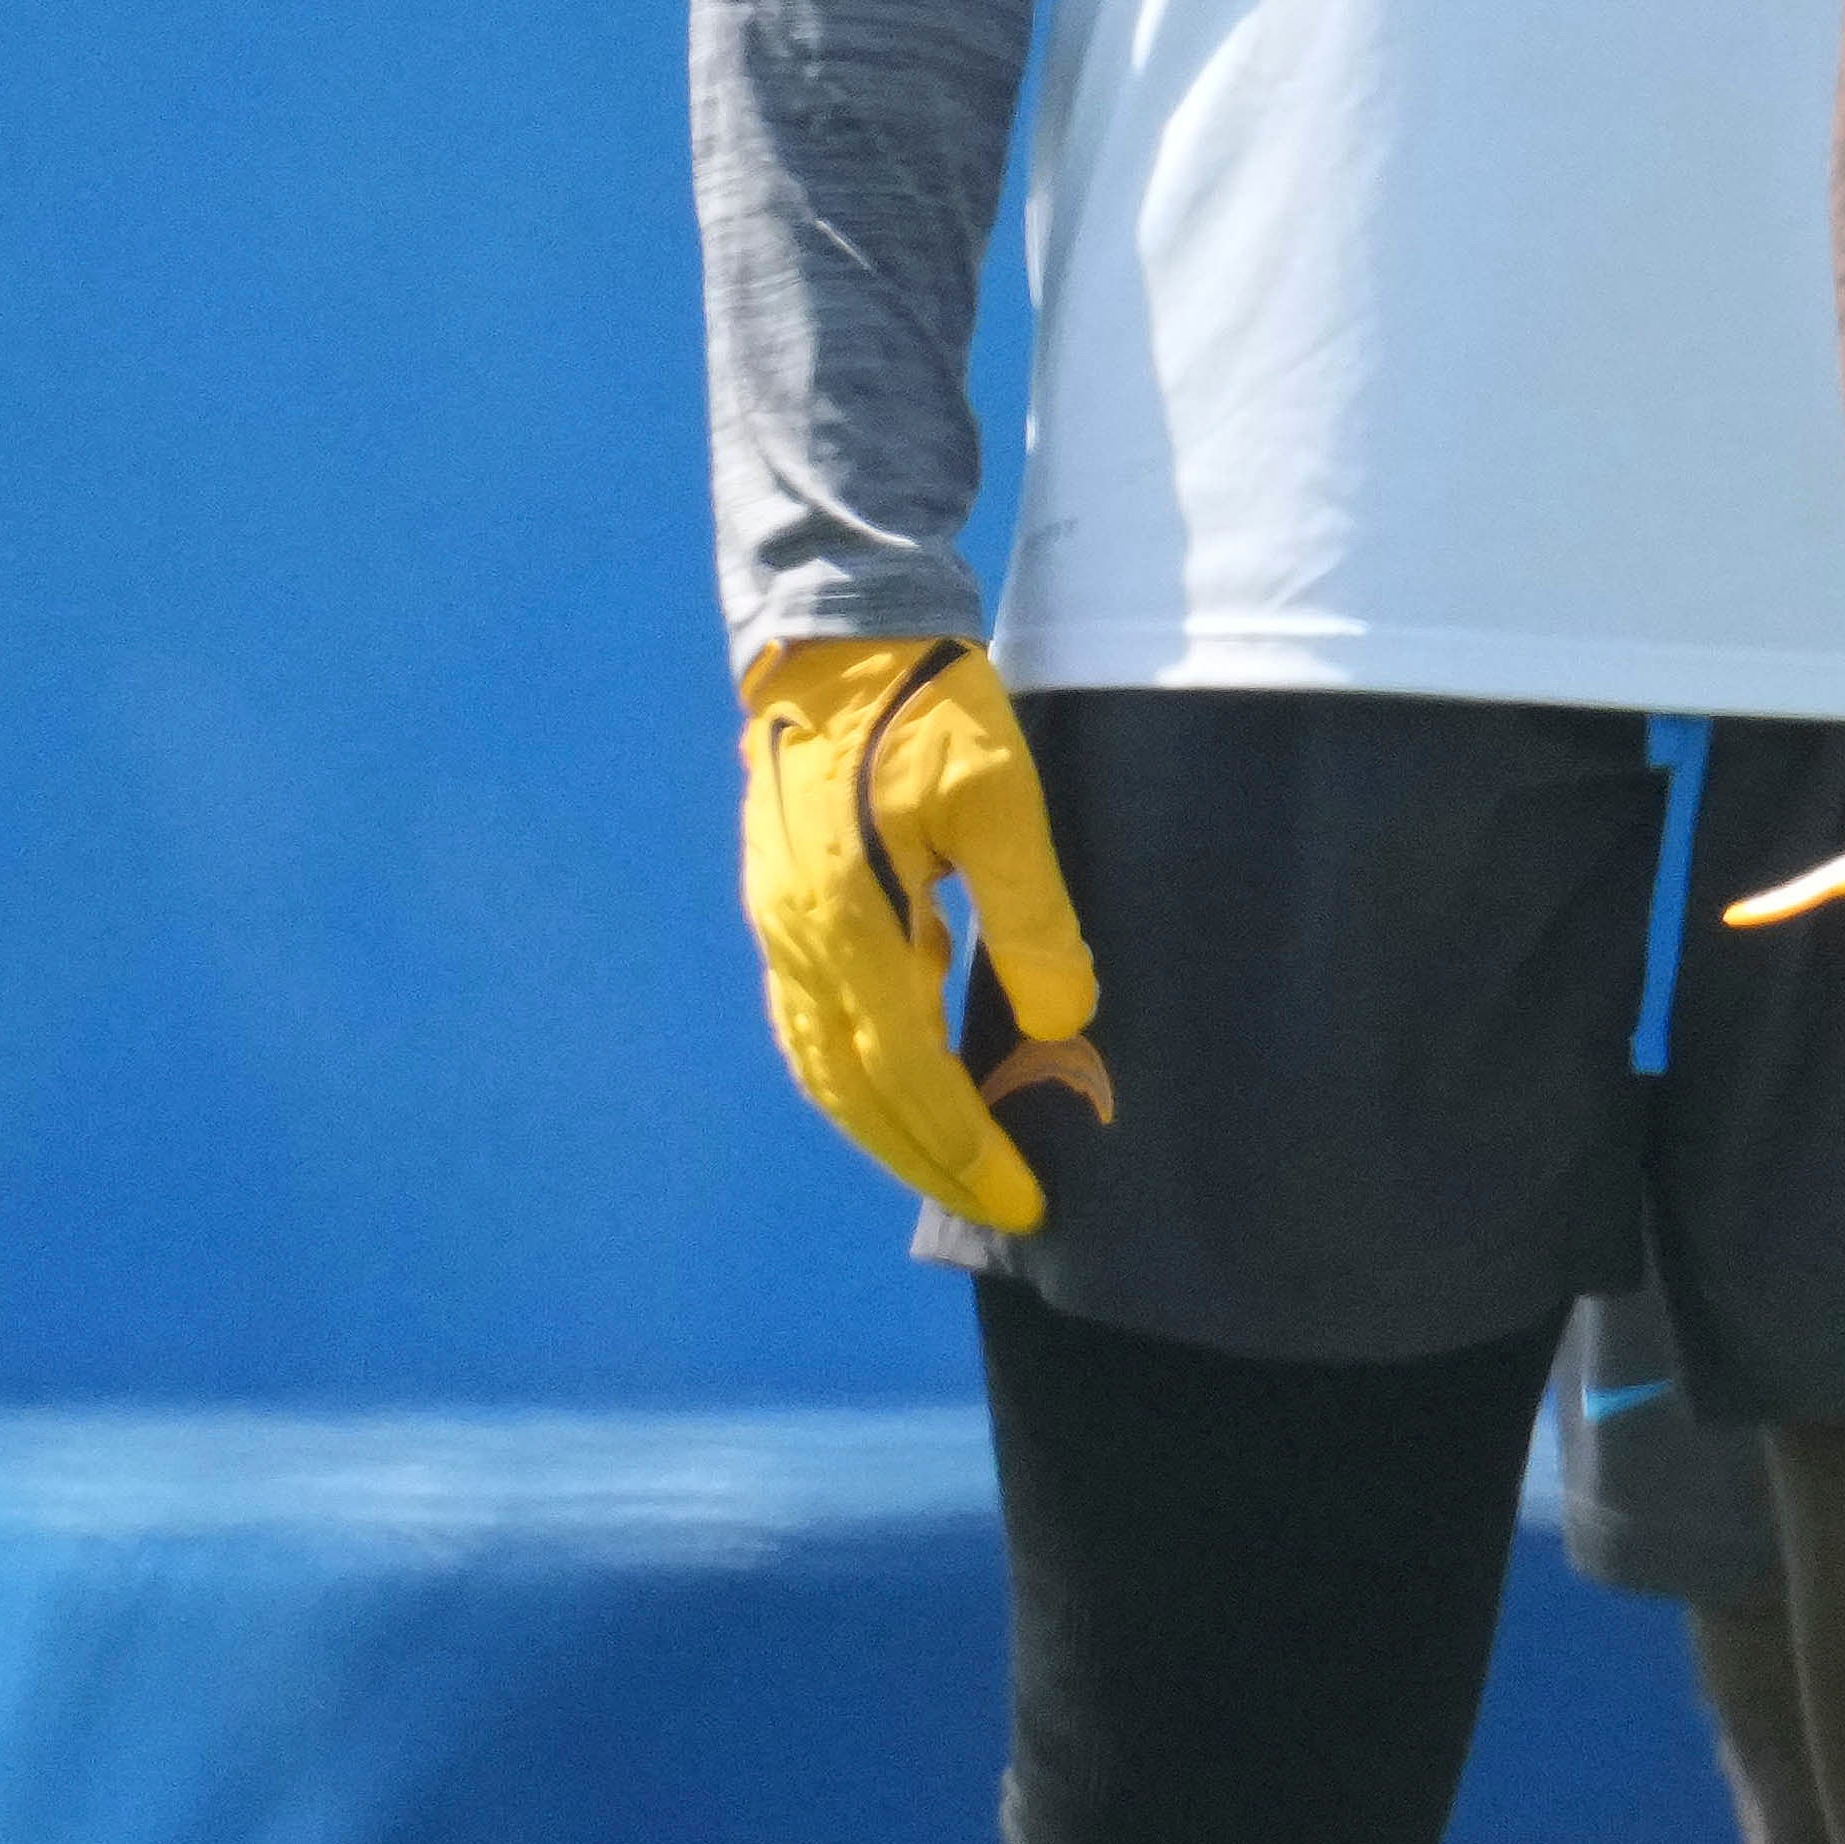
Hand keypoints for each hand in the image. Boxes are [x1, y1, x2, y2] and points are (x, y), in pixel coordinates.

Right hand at [733, 638, 1111, 1233]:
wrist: (840, 637)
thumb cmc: (930, 705)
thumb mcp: (1001, 795)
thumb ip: (1030, 912)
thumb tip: (1065, 1021)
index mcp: (846, 921)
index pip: (907, 1073)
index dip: (964, 1143)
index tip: (1022, 1194)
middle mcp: (797, 941)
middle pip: (855, 1094)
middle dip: (928, 1160)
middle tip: (1002, 1206)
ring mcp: (779, 928)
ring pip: (823, 1069)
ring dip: (886, 1133)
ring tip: (955, 1169)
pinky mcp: (783, 911)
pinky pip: (809, 1029)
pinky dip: (854, 1082)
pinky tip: (899, 1095)